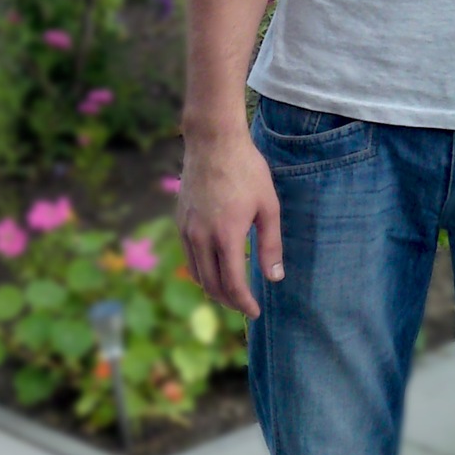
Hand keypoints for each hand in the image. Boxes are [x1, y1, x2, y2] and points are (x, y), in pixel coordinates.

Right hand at [178, 128, 283, 320]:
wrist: (213, 142)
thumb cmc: (246, 170)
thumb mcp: (267, 205)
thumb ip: (270, 244)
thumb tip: (274, 277)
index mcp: (226, 236)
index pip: (233, 285)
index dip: (244, 303)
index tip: (255, 312)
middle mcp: (201, 238)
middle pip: (212, 286)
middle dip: (229, 301)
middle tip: (245, 305)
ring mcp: (187, 230)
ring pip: (197, 274)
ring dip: (213, 289)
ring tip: (231, 291)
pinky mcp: (180, 222)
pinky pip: (189, 257)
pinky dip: (202, 270)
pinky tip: (216, 267)